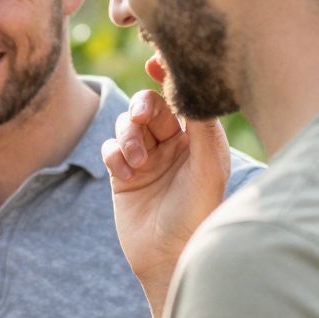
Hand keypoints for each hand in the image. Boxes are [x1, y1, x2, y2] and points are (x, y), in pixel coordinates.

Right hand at [102, 55, 231, 317]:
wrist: (167, 255)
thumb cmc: (196, 212)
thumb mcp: (209, 167)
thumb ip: (204, 126)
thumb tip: (194, 87)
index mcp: (200, 137)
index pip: (182, 97)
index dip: (168, 76)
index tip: (155, 62)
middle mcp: (174, 143)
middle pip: (149, 105)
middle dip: (142, 109)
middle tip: (142, 121)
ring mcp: (147, 158)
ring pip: (126, 125)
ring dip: (128, 137)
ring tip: (138, 162)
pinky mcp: (123, 174)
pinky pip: (110, 148)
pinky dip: (115, 155)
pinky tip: (127, 175)